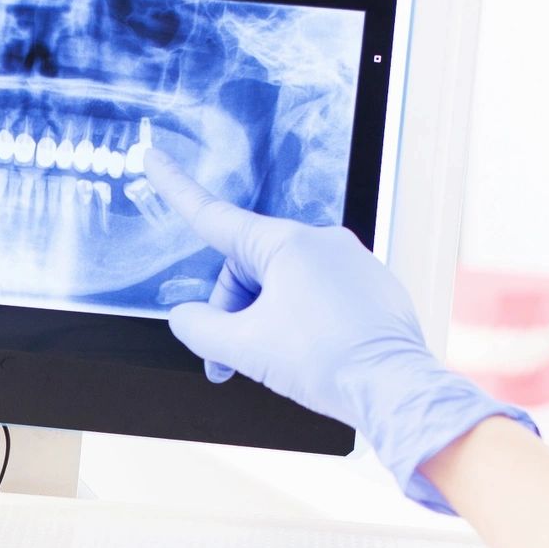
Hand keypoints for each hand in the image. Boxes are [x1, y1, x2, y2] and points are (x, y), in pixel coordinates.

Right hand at [145, 150, 534, 513]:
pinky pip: (320, 295)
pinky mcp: (374, 288)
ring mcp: (354, 263)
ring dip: (267, 321)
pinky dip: (303, 323)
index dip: (176, 188)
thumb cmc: (328, 363)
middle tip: (230, 359)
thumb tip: (186, 318)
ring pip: (285, 284)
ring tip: (277, 363)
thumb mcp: (244, 348)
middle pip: (249, 267)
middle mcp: (324, 242)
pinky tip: (311, 357)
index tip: (153, 158)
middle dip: (233, 310)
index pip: (215, 216)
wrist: (395, 389)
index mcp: (288, 244)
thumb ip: (200, 328)